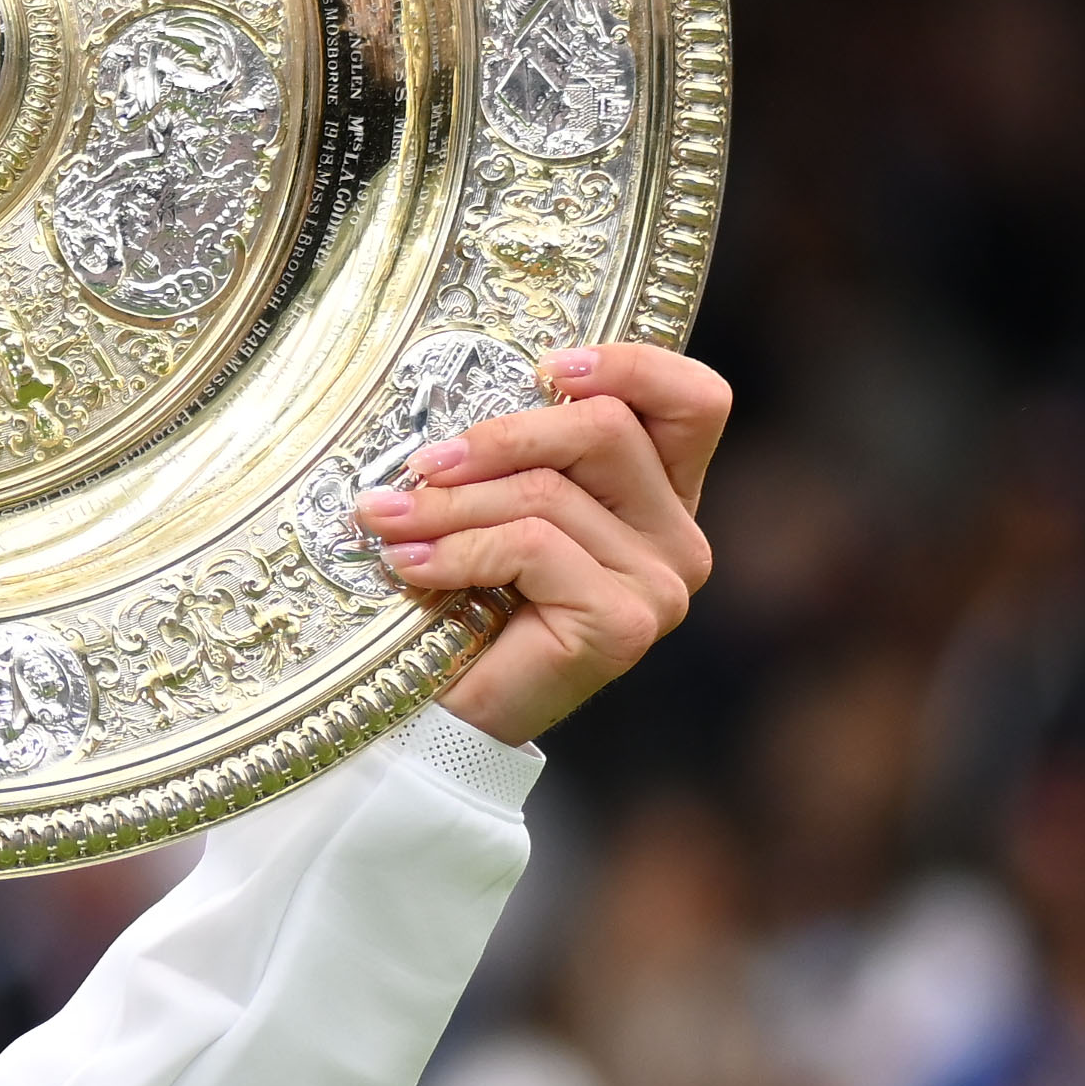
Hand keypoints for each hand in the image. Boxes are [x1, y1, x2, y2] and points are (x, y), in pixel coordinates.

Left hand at [356, 339, 730, 743]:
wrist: (447, 719)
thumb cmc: (466, 604)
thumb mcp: (498, 505)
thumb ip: (519, 454)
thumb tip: (461, 401)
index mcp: (661, 496)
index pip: (696, 402)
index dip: (632, 366)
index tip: (547, 368)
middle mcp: (679, 538)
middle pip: (606, 430)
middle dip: (498, 437)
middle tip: (422, 464)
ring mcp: (661, 584)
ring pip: (550, 492)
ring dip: (452, 503)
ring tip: (388, 521)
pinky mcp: (625, 623)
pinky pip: (532, 547)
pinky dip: (456, 550)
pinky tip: (409, 566)